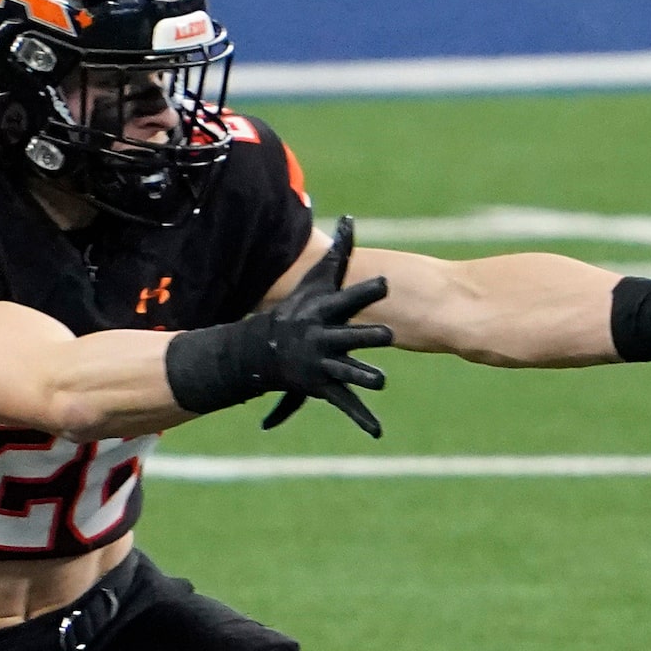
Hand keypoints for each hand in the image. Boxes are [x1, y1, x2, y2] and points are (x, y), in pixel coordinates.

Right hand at [258, 216, 392, 436]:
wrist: (263, 348)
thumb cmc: (299, 309)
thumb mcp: (317, 280)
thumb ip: (338, 252)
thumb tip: (350, 218)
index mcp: (325, 313)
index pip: (348, 299)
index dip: (366, 292)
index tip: (386, 282)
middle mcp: (324, 339)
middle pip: (350, 337)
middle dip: (366, 336)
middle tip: (386, 333)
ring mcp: (324, 365)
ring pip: (348, 372)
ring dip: (363, 376)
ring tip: (379, 380)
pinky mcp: (326, 387)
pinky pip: (347, 404)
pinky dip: (362, 419)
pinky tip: (377, 432)